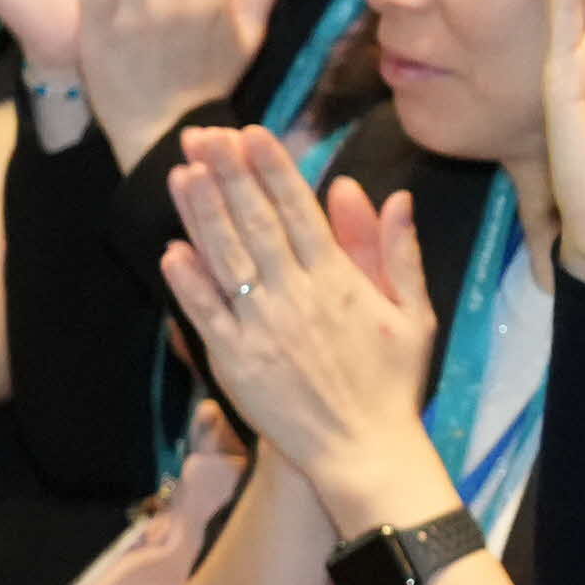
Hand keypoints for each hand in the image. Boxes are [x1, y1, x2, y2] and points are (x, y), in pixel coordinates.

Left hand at [158, 127, 453, 535]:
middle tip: (202, 134)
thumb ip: (397, 252)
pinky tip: (170, 249)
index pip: (299, 211)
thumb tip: (387, 196)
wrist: (363, 451)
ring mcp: (261, 328)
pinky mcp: (236, 361)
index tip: (250, 133)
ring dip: (201, 214)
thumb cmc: (393, 383)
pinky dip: (188, 282)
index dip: (272, 169)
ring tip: (181, 173)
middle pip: (255, 223)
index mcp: (339, 280)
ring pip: (225, 259)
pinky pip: (206, 314)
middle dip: (227, 174)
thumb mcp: (414, 314)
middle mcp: (295, 297)